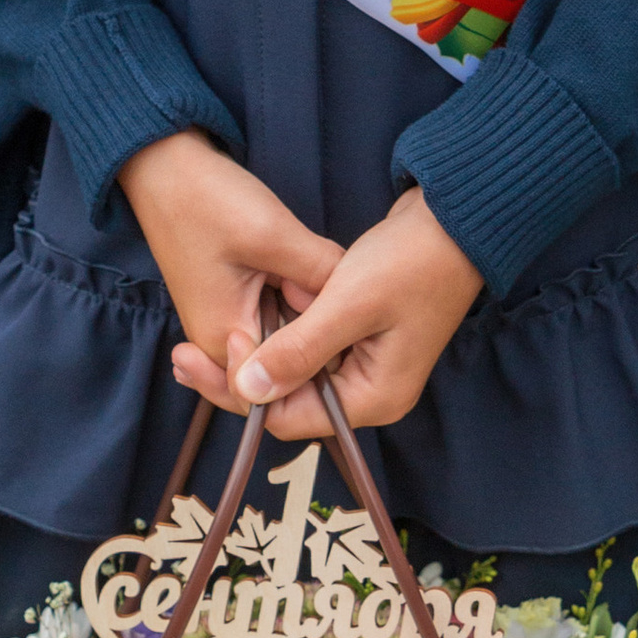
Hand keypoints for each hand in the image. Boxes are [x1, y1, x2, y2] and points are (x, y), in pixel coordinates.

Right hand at [118, 131, 341, 415]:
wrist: (163, 166)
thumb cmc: (207, 199)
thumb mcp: (273, 234)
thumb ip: (318, 275)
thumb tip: (354, 302)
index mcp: (224, 339)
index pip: (283, 384)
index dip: (321, 365)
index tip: (352, 336)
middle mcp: (221, 341)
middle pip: (285, 362)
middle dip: (318, 337)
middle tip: (344, 300)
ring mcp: (224, 321)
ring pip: (283, 337)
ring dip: (307, 316)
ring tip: (326, 283)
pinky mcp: (231, 300)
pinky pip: (273, 317)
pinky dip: (294, 303)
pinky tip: (310, 277)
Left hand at [221, 187, 483, 441]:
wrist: (454, 219)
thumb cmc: (412, 260)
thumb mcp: (349, 304)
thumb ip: (298, 350)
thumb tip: (248, 390)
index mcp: (374, 398)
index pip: (289, 418)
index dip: (245, 390)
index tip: (213, 349)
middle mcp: (369, 393)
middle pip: (287, 402)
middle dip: (238, 378)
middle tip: (183, 353)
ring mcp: (365, 368)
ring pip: (293, 376)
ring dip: (255, 356)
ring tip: (200, 342)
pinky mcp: (359, 341)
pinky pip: (306, 351)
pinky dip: (277, 337)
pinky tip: (247, 320)